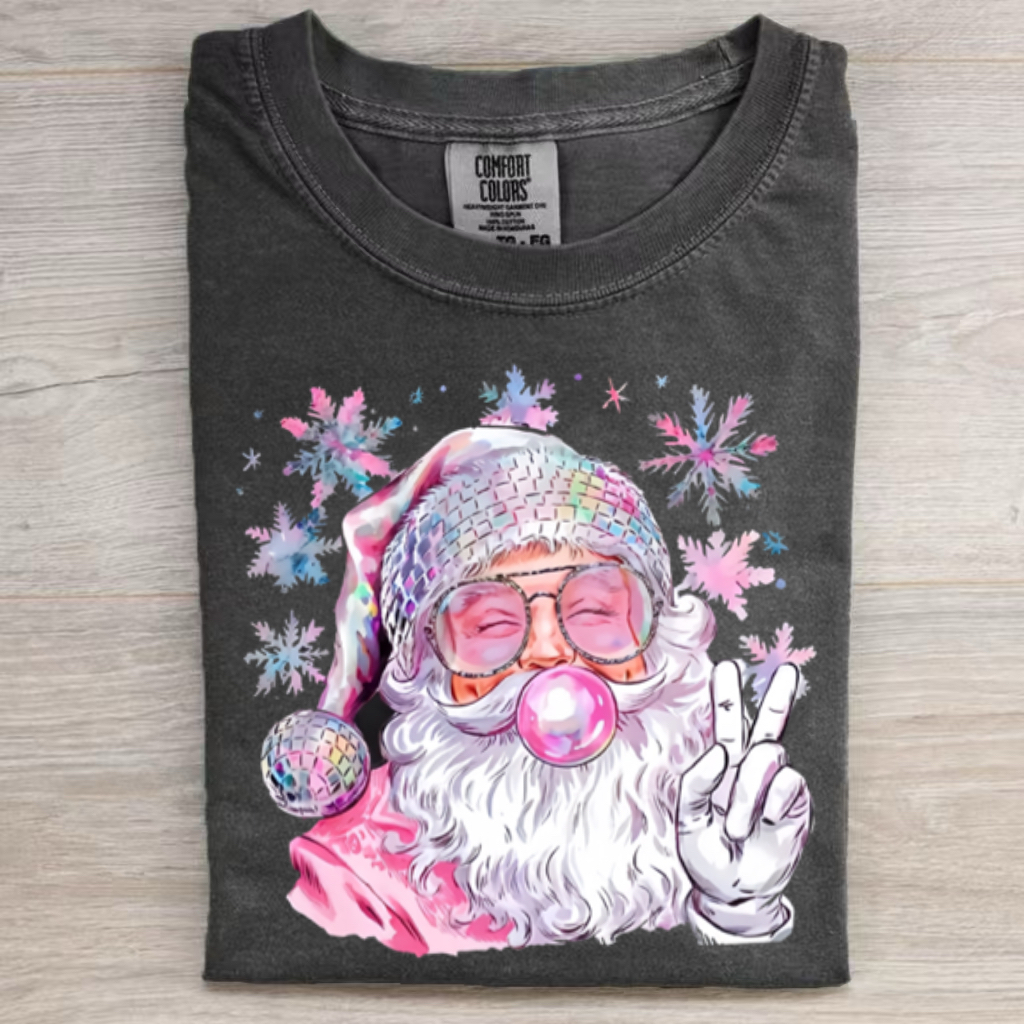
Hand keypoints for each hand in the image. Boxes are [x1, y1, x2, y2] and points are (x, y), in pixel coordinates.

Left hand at [677, 660, 811, 938]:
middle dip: (780, 696)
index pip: (728, 724)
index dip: (729, 695)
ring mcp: (775, 786)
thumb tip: (721, 752)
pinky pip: (788, 782)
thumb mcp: (686, 819)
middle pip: (769, 724)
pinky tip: (765, 822)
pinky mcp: (796, 804)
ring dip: (747, 793)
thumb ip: (695, 783)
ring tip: (735, 826)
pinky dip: (770, 803)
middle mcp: (751, 769)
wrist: (733, 893)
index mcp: (723, 766)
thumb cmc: (706, 854)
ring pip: (768, 755)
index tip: (729, 666)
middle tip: (790, 671)